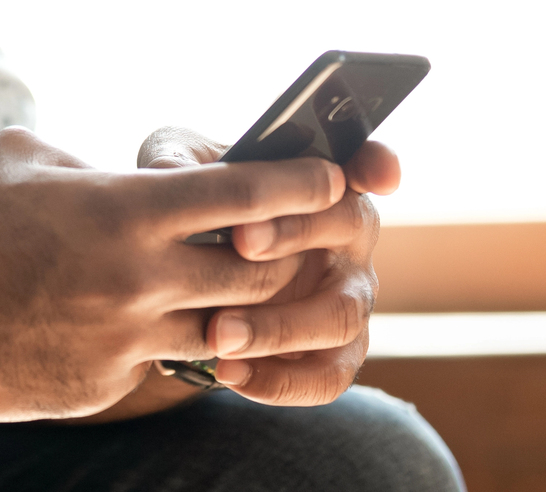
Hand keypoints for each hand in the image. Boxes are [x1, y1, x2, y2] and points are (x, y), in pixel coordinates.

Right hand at [0, 127, 346, 421]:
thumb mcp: (26, 156)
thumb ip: (96, 167)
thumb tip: (132, 177)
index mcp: (125, 208)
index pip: (246, 193)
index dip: (300, 183)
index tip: (336, 177)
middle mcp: (138, 277)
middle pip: (260, 274)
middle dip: (294, 257)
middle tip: (306, 243)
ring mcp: (124, 340)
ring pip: (223, 331)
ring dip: (238, 312)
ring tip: (236, 292)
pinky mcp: (104, 387)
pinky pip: (158, 365)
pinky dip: (163, 342)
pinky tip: (140, 327)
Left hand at [138, 125, 398, 406]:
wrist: (186, 284)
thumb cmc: (196, 212)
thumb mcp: (183, 176)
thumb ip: (177, 163)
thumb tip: (166, 170)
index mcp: (323, 184)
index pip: (367, 163)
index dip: (379, 164)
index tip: (379, 174)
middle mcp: (349, 238)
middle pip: (348, 226)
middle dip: (295, 232)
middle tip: (240, 241)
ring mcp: (349, 298)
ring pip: (339, 314)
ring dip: (280, 326)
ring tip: (218, 332)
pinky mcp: (335, 354)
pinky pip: (326, 377)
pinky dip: (281, 382)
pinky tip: (229, 372)